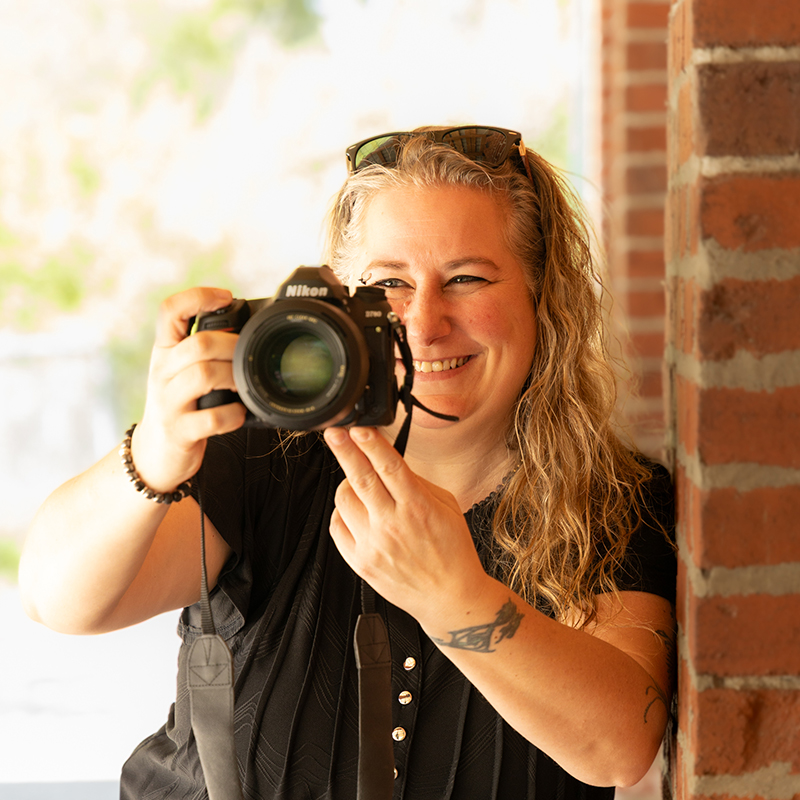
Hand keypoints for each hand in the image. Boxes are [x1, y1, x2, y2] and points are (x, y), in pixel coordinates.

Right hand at [133, 287, 246, 491]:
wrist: (155, 453)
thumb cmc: (180, 404)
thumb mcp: (181, 370)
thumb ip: (203, 348)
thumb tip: (246, 326)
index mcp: (164, 351)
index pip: (170, 310)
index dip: (198, 296)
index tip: (226, 297)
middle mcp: (162, 372)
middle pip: (199, 344)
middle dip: (233, 346)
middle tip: (250, 356)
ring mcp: (169, 402)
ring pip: (204, 375)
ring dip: (235, 377)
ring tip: (246, 386)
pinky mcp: (180, 431)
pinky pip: (212, 418)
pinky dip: (233, 415)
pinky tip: (239, 414)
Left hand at [323, 426, 487, 625]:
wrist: (450, 598)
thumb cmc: (453, 552)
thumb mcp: (447, 507)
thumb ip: (418, 483)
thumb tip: (390, 461)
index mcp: (418, 508)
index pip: (389, 467)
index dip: (372, 444)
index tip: (359, 428)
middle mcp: (392, 525)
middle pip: (361, 479)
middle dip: (344, 451)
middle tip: (334, 433)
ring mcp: (373, 545)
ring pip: (344, 500)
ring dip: (347, 484)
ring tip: (359, 483)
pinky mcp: (360, 562)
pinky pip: (337, 527)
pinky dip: (343, 512)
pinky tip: (355, 510)